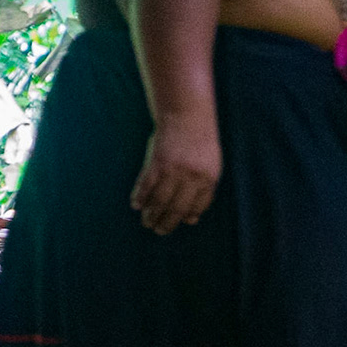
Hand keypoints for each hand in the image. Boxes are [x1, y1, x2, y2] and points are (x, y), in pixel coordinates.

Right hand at [131, 116, 221, 235]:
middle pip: (177, 209)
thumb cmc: (200, 143)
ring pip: (159, 201)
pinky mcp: (156, 164)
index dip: (187, 216)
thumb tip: (192, 219)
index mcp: (208, 178)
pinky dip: (140, 198)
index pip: (197, 206)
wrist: (186, 116)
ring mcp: (173, 171)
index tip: (180, 222)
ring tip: (147, 221)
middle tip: (159, 230)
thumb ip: (203, 191)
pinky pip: (146, 187)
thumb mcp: (210, 165)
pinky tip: (137, 205)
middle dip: (167, 223)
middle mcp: (192, 177)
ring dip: (151, 215)